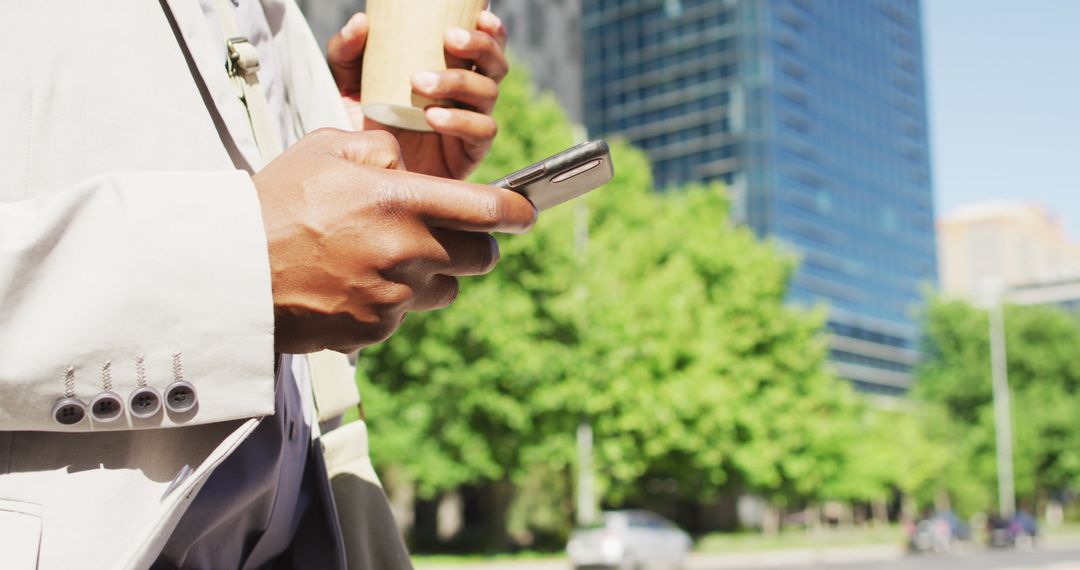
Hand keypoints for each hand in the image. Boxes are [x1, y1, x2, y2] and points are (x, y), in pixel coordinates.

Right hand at [252, 129, 534, 353]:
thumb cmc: (275, 203)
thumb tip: (409, 161)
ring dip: (431, 275)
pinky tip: (352, 284)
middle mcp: (408, 252)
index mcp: (403, 202)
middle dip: (477, 245)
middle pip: (483, 257)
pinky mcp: (376, 331)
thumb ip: (380, 149)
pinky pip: (405, 316)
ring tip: (383, 258)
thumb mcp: (325, 150)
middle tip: (449, 235)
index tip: (525, 211)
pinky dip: (391, 303)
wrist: (229, 271)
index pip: (490, 210)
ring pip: (446, 290)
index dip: (518, 211)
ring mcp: (394, 297)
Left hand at [327, 9, 507, 179]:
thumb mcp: (349, 84)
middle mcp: (468, 95)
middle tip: (449, 39)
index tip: (480, 15)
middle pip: (495, 64)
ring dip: (459, 81)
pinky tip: (433, 116)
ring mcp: (472, 123)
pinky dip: (460, 121)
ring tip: (420, 82)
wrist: (366, 174)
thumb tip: (360, 22)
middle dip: (480, 47)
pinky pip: (481, 132)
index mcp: (452, 70)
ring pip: (488, 94)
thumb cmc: (366, 125)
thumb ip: (347, 52)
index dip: (492, 30)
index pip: (484, 46)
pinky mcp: (471, 153)